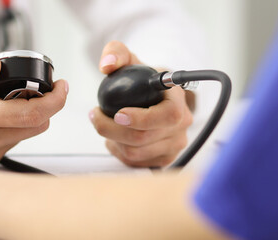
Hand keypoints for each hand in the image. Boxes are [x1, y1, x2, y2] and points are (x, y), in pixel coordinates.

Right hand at [0, 56, 68, 167]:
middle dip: (43, 108)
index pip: (33, 113)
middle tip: (38, 94)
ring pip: (23, 138)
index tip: (61, 88)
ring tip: (9, 107)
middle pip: (35, 127)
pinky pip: (8, 149)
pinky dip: (9, 134)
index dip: (55, 100)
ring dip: (25, 122)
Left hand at [89, 41, 192, 166]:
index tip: (118, 114)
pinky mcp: (165, 159)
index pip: (167, 116)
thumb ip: (116, 53)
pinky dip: (119, 152)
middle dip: (112, 130)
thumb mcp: (130, 59)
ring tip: (104, 126)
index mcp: (178, 100)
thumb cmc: (142, 79)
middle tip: (95, 117)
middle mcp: (182, 125)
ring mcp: (175, 144)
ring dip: (113, 141)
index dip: (141, 119)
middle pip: (144, 138)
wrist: (154, 95)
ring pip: (136, 153)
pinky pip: (136, 163)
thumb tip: (107, 65)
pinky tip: (115, 139)